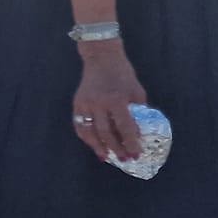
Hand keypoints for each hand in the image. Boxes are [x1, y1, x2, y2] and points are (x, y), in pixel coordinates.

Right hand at [72, 42, 148, 161]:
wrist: (101, 58)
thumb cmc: (123, 74)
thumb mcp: (136, 91)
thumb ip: (138, 111)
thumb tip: (140, 132)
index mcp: (116, 100)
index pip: (125, 127)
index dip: (131, 143)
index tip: (137, 154)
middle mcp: (99, 103)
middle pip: (107, 133)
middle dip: (117, 149)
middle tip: (125, 159)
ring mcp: (85, 103)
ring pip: (90, 131)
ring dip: (99, 147)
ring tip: (106, 157)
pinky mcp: (77, 103)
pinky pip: (79, 124)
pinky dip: (86, 137)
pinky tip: (93, 144)